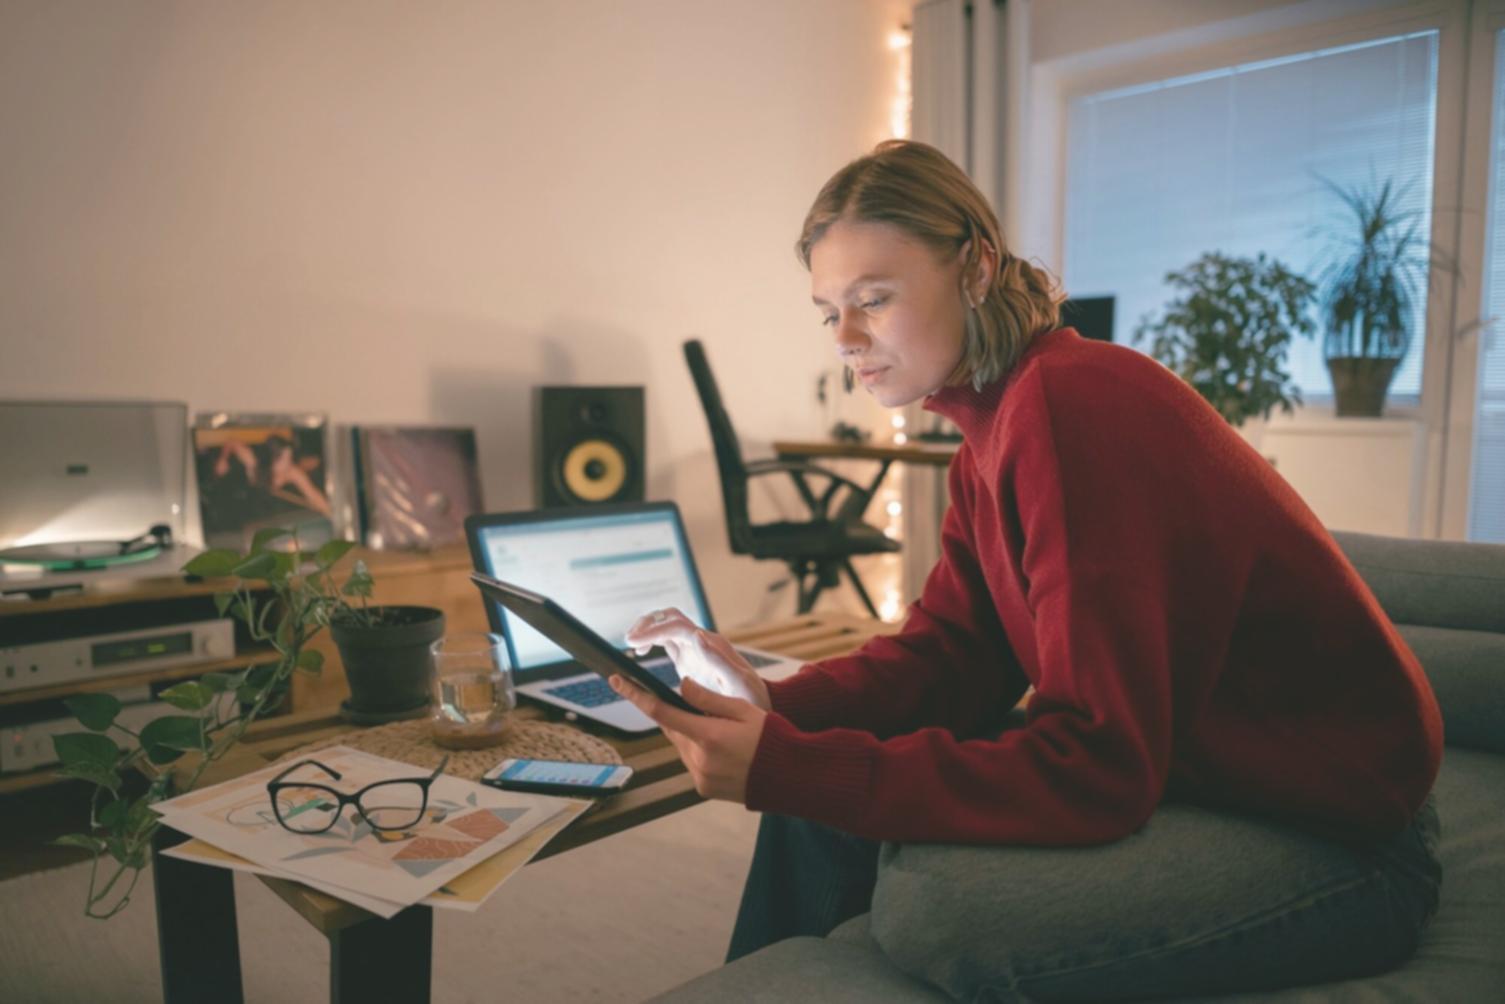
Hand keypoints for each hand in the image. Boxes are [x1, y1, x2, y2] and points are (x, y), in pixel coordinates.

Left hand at [609, 674, 765, 802]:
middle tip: (702, 710)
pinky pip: (690, 763)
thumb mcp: (743, 709)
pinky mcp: (704, 789)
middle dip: (678, 716)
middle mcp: (699, 760)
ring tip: (720, 732)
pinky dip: (697, 751)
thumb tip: (681, 687)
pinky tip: (722, 750)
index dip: (636, 695)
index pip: (662, 712)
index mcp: (708, 737)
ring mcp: (700, 778)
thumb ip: (708, 698)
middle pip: (671, 729)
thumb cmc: (771, 737)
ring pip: (680, 746)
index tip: (617, 680)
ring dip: (689, 734)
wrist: (790, 777)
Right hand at [625, 608, 770, 711]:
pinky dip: (650, 641)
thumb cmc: (752, 697)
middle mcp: (701, 641)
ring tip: (630, 645)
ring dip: (647, 629)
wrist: (758, 705)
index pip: (676, 626)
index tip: (633, 642)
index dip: (653, 631)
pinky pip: (666, 641)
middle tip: (628, 640)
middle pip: (669, 618)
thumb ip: (719, 660)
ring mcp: (694, 648)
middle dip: (647, 624)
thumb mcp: (740, 682)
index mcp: (710, 644)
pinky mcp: (689, 658)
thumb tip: (698, 635)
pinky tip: (639, 653)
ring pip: (666, 626)